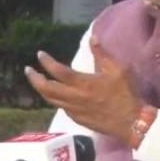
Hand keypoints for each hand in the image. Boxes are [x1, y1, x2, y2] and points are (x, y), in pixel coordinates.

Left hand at [25, 36, 142, 143]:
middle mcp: (75, 97)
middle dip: (34, 78)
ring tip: (37, 81)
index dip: (47, 62)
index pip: (59, 71)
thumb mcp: (117, 70)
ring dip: (41, 89)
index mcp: (84, 83)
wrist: (131, 122)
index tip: (40, 54)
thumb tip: (92, 38)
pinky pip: (60, 107)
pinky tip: (56, 94)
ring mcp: (74, 110)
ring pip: (51, 100)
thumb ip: (102, 54)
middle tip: (29, 70)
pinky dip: (54, 99)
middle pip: (47, 89)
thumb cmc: (125, 94)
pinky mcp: (77, 119)